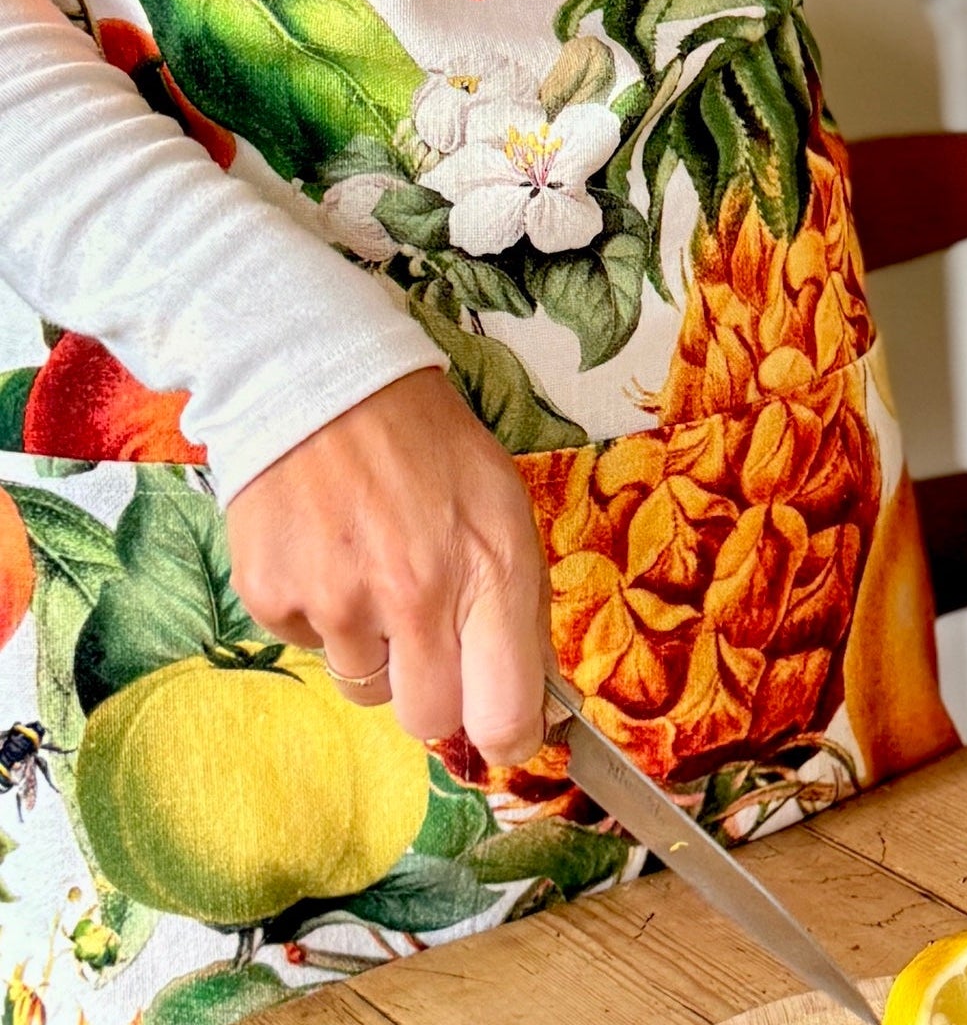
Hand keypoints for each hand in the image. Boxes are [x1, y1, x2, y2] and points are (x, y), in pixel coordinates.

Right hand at [226, 367, 550, 766]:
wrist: (328, 386)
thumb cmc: (433, 448)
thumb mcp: (506, 510)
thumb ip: (520, 605)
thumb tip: (535, 697)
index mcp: (491, 572)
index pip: (505, 715)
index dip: (507, 737)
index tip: (503, 729)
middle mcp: (417, 597)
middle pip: (429, 721)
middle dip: (437, 693)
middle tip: (431, 636)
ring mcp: (338, 602)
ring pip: (367, 688)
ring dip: (377, 648)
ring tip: (375, 572)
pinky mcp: (274, 598)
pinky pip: (310, 648)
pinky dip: (323, 618)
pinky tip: (331, 555)